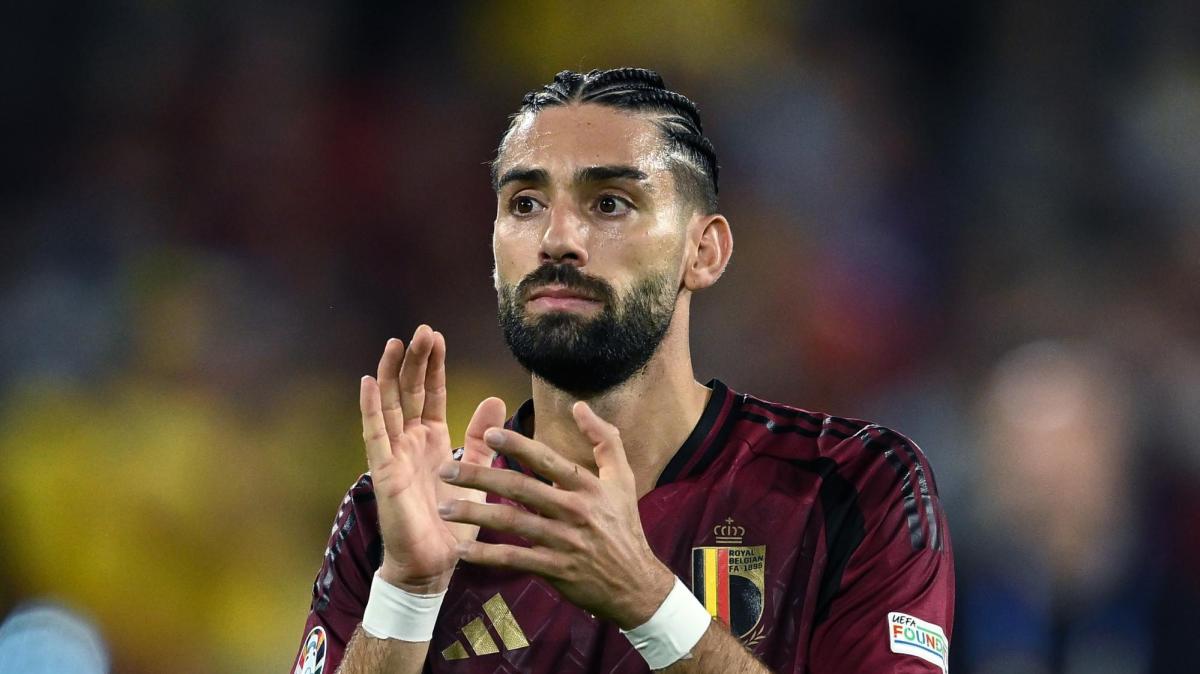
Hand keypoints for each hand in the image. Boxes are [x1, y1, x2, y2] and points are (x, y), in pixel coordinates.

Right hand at [359, 325, 504, 592]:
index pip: (432, 394)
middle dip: (415, 361)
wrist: (435, 562)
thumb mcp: (477, 471)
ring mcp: (395, 454)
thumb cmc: (453, 521)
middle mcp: (411, 442)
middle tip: (423, 330)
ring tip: (395, 343)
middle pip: (410, 391)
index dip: (433, 366)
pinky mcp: (384, 471)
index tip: (436, 336)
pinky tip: (367, 383)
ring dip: (392, 374)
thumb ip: (482, 437)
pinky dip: (370, 409)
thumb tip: (496, 399)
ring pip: (390, 405)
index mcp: (433, 440)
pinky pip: (375, 435)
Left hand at [436, 401, 674, 628]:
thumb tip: (580, 405)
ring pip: (512, 524)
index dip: (518, 446)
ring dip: (474, 515)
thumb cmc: (624, 525)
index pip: (547, 460)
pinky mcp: (554, 569)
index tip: (489, 434)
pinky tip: (462, 551)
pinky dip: (487, 556)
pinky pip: (515, 559)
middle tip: (446, 470)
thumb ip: (604, 438)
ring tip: (444, 509)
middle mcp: (574, 510)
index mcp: (587, 486)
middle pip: (520, 489)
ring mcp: (563, 542)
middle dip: (479, 478)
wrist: (636, 583)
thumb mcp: (623, 478)